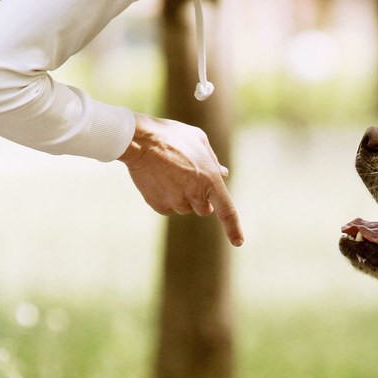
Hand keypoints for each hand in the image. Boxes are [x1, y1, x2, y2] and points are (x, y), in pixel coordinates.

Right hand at [118, 113, 243, 246]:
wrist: (139, 140)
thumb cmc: (171, 135)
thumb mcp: (198, 140)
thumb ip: (212, 160)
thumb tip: (223, 174)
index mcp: (210, 180)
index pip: (226, 211)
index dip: (233, 228)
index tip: (238, 242)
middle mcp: (194, 195)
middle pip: (205, 210)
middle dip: (201, 199)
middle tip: (189, 179)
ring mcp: (175, 201)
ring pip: (185, 209)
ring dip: (182, 197)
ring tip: (170, 174)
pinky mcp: (158, 205)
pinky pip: (168, 208)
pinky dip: (166, 198)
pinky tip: (159, 180)